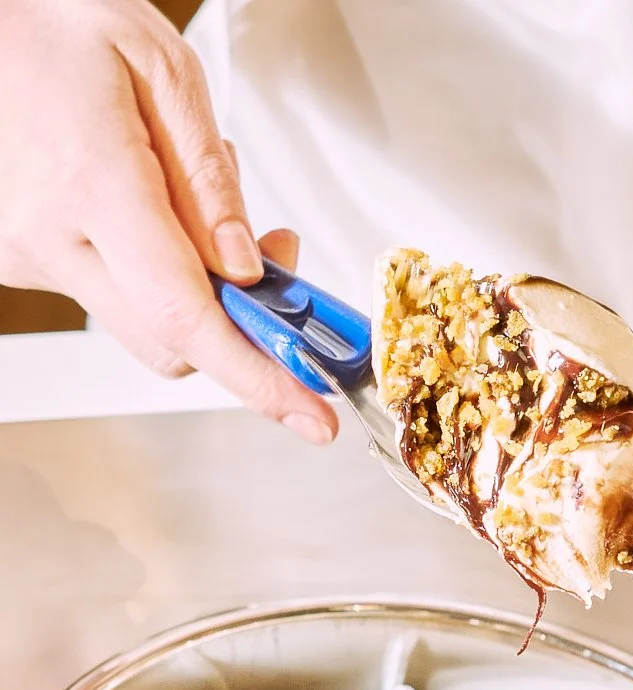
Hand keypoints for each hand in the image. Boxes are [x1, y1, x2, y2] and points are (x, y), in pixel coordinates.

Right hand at [0, 0, 336, 443]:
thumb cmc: (58, 21)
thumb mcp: (163, 72)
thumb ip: (211, 184)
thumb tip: (248, 272)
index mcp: (91, 183)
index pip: (190, 317)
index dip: (261, 376)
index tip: (311, 414)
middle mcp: (49, 235)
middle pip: (174, 342)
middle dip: (242, 325)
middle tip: (280, 265)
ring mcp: (27, 256)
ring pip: (144, 325)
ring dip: (197, 293)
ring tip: (198, 207)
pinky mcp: (22, 261)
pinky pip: (110, 296)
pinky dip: (152, 274)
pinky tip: (150, 209)